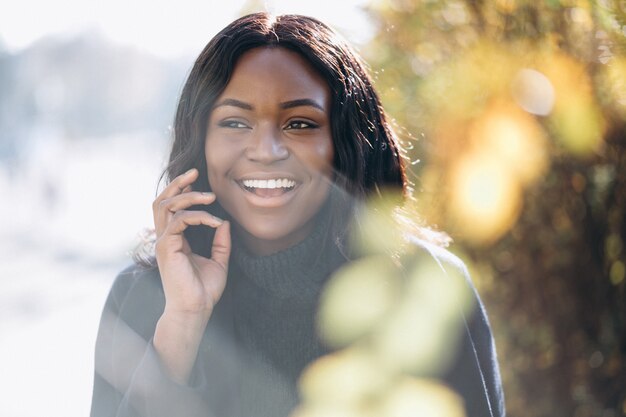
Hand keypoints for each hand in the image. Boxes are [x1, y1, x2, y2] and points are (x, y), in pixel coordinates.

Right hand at [152, 168, 230, 318]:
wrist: (195, 310)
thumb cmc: (203, 290)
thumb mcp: (218, 261)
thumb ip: (221, 241)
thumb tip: (225, 222)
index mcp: (174, 240)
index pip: (171, 207)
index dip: (181, 190)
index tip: (199, 180)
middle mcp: (165, 238)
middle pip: (162, 200)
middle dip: (178, 183)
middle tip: (196, 173)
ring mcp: (163, 242)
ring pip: (167, 205)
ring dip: (188, 195)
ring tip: (209, 196)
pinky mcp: (166, 247)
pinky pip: (179, 220)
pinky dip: (199, 216)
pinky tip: (215, 222)